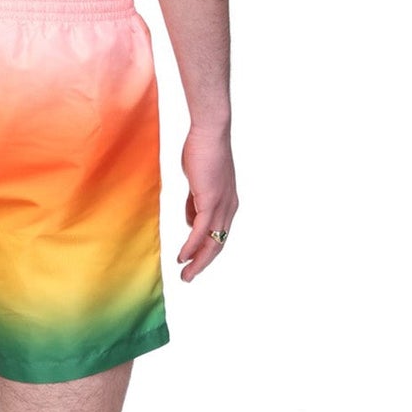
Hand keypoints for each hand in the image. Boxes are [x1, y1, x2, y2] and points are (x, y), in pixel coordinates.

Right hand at [177, 122, 237, 280]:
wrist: (209, 133)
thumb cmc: (202, 151)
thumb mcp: (198, 182)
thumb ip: (195, 203)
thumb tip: (190, 222)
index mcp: (227, 203)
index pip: (218, 235)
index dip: (206, 251)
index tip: (192, 263)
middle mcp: (229, 208)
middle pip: (218, 244)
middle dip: (203, 263)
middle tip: (188, 278)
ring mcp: (222, 206)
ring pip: (212, 242)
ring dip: (198, 261)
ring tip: (185, 275)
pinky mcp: (211, 201)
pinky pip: (200, 230)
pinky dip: (192, 246)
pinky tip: (182, 257)